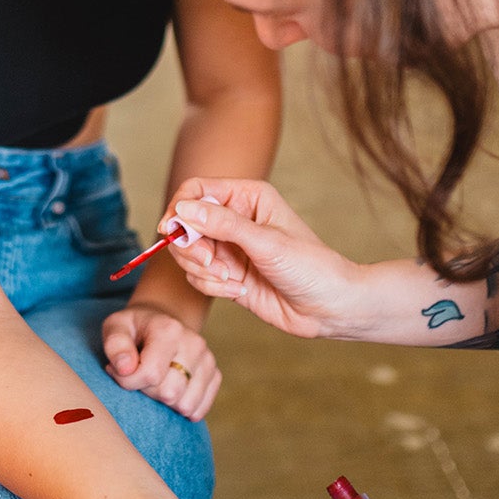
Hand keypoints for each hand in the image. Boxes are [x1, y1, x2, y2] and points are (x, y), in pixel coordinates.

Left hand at [102, 302, 220, 419]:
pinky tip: (171, 391)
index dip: (129, 381)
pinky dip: (181, 408)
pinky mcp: (215, 375)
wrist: (161, 322)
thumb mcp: (115, 327)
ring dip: (165, 402)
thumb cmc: (134, 329)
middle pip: (170, 393)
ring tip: (156, 382)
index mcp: (169, 330)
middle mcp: (194, 343)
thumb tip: (126, 368)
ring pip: (186, 405)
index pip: (151, 374)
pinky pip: (199, 410)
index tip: (121, 372)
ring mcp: (207, 360)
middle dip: (148, 392)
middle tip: (140, 377)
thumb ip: (115, 345)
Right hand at [164, 179, 363, 339]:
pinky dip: (211, 286)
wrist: (328, 307)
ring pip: (188, 253)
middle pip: (185, 224)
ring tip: (230, 280)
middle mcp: (235, 219)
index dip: (179, 207)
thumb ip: (223, 225)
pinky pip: (199, 277)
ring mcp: (230, 248)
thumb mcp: (265, 242)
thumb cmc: (309, 266)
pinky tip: (239, 291)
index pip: (197, 190)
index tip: (169, 229)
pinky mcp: (228, 275)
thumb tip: (182, 209)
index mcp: (247, 197)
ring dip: (202, 270)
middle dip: (191, 247)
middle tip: (210, 262)